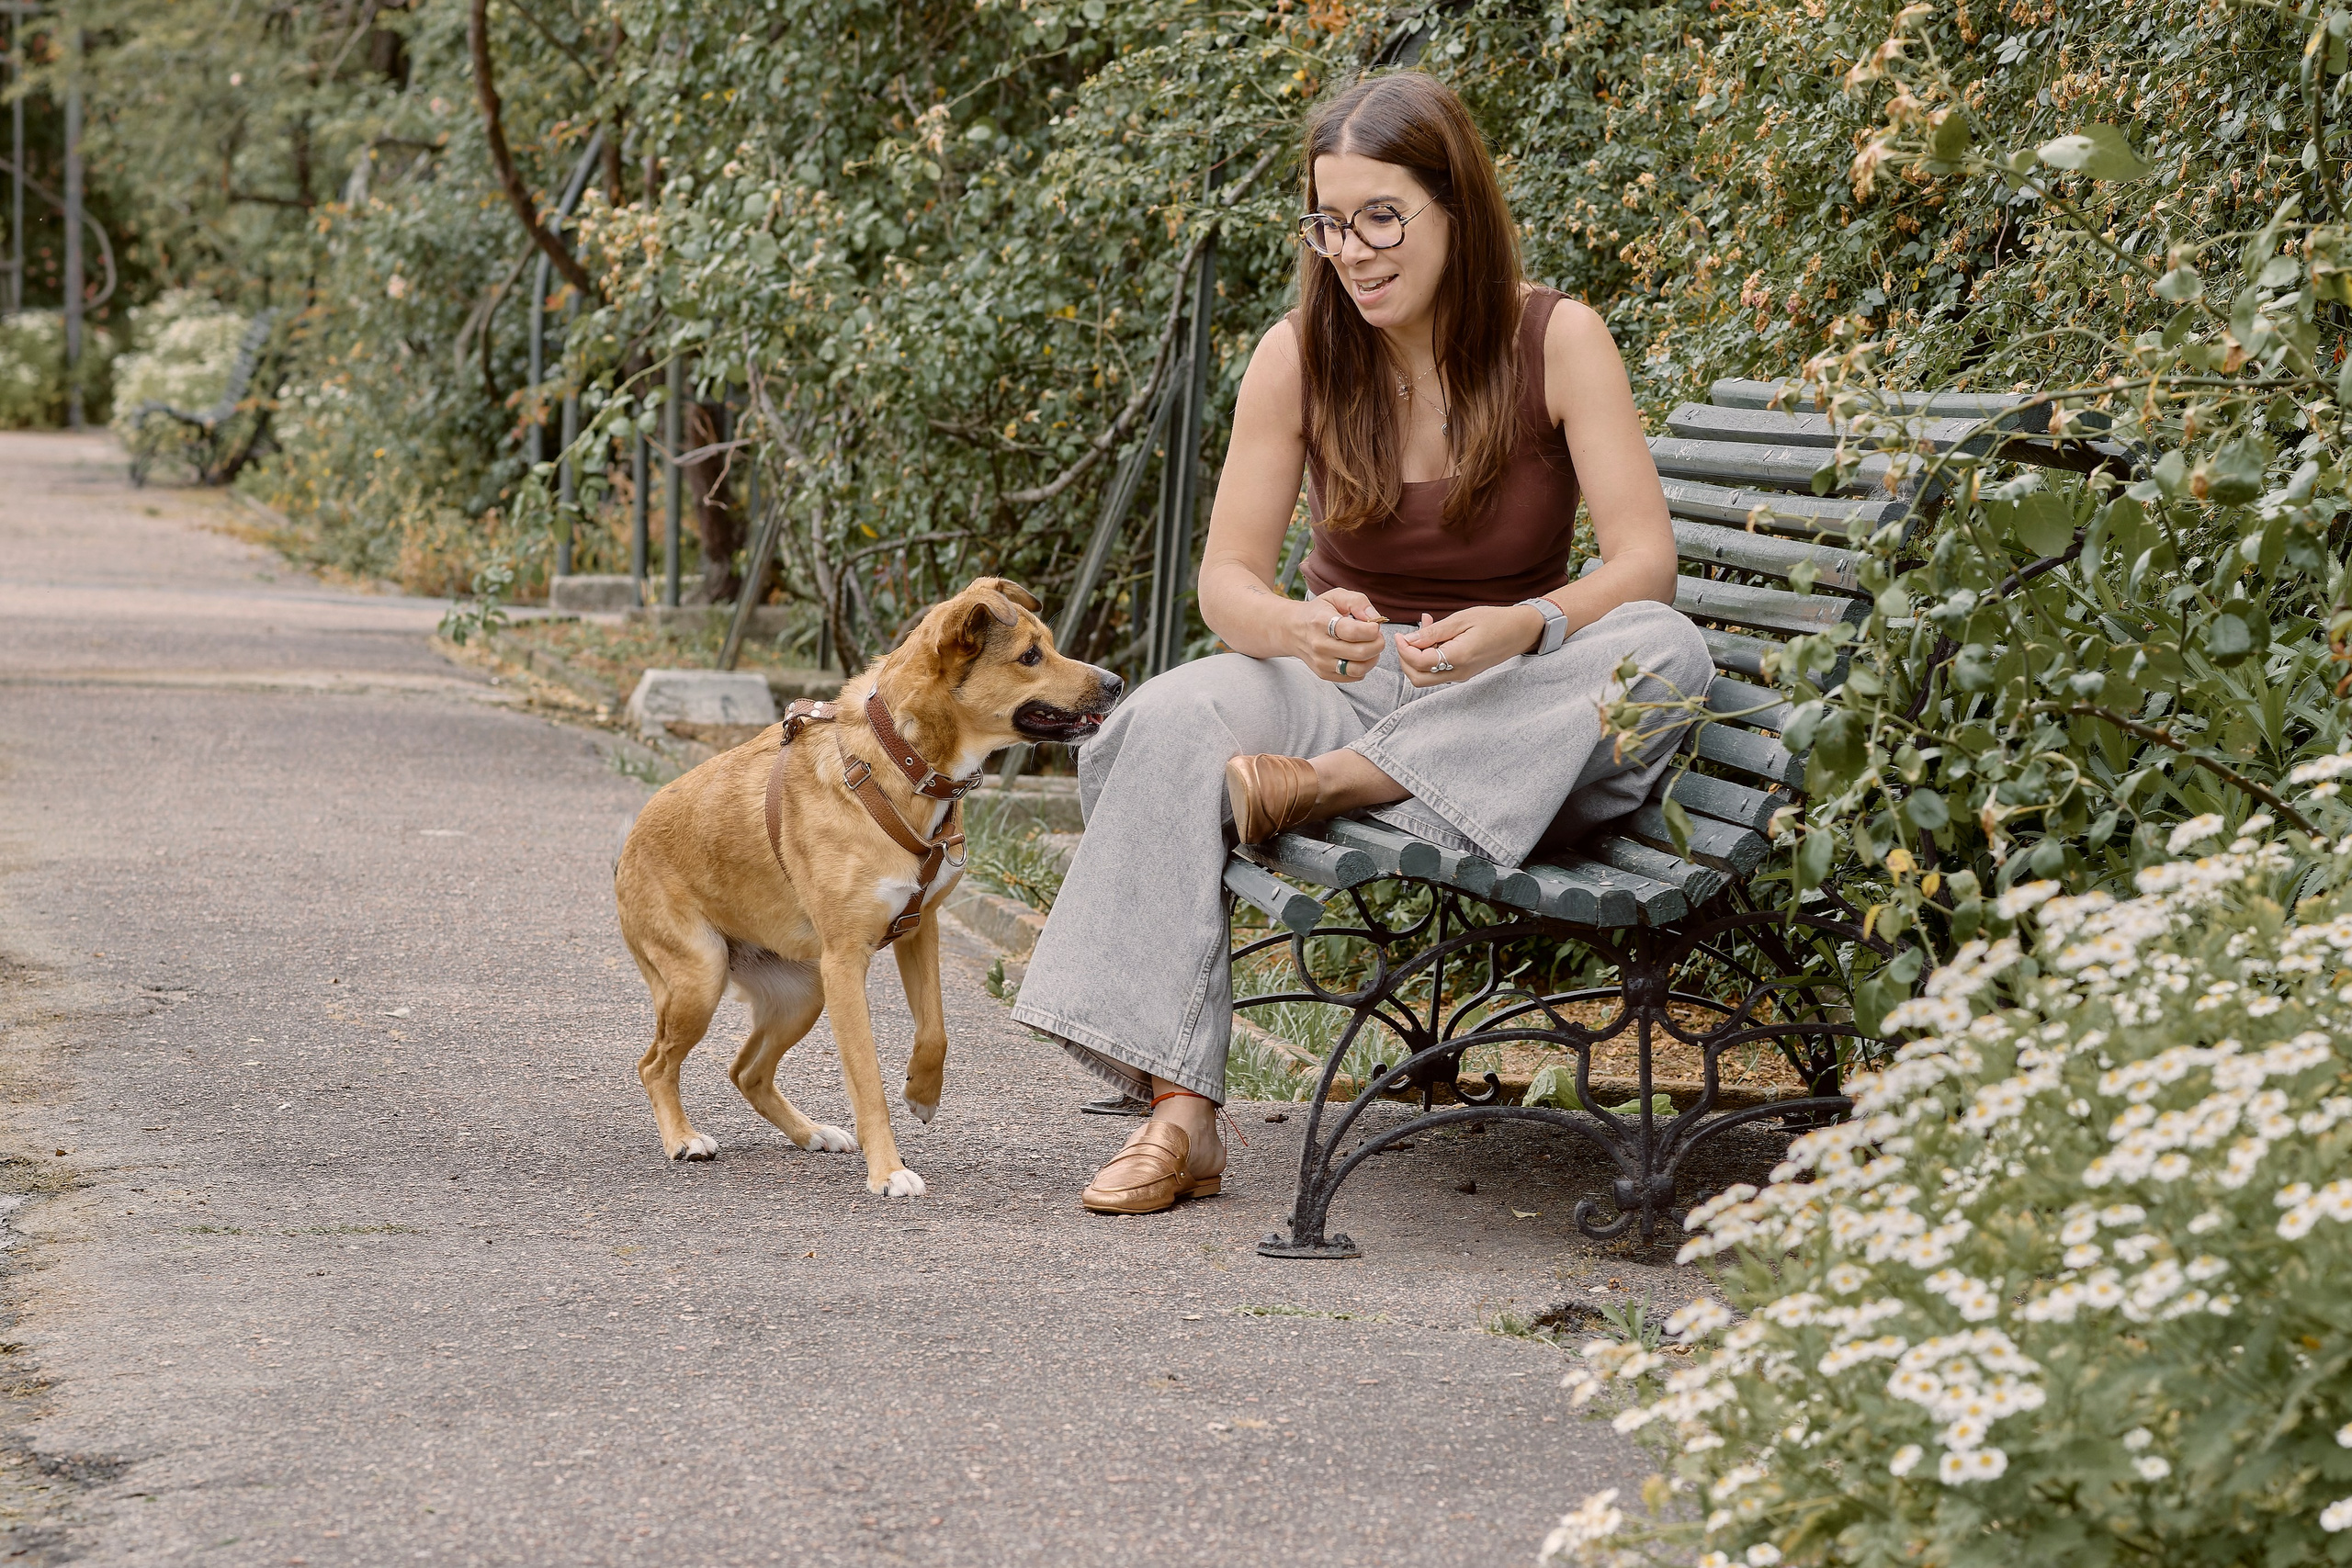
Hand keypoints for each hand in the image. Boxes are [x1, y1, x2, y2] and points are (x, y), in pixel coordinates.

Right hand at [1295, 588, 1384, 683]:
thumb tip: (1374, 618)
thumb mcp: (1336, 596)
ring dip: (1373, 658)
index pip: (1353, 632)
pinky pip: (1353, 677)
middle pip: (1360, 652)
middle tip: (1377, 636)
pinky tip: (1360, 655)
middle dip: (1377, 644)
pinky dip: (1363, 667)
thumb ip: (1358, 602)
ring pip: (1358, 669)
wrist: (1293, 629)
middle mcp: (1319, 644)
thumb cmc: (1319, 611)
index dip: (1372, 629)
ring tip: (1371, 647)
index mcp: (1321, 622)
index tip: (1374, 625)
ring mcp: (1321, 662)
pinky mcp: (1324, 674)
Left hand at [1396, 603, 1547, 688]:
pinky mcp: (1463, 673)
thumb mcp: (1461, 619)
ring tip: (1425, 628)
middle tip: (1406, 638)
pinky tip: (1435, 635)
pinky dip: (1430, 656)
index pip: (1418, 662)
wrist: (1520, 631)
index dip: (1403, 649)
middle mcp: (1459, 672)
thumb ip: (1433, 632)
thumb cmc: (1494, 621)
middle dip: (1405, 659)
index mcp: (1458, 657)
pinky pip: (1438, 670)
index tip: (1399, 635)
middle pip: (1417, 678)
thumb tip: (1409, 640)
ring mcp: (1461, 675)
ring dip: (1417, 657)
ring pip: (1426, 677)